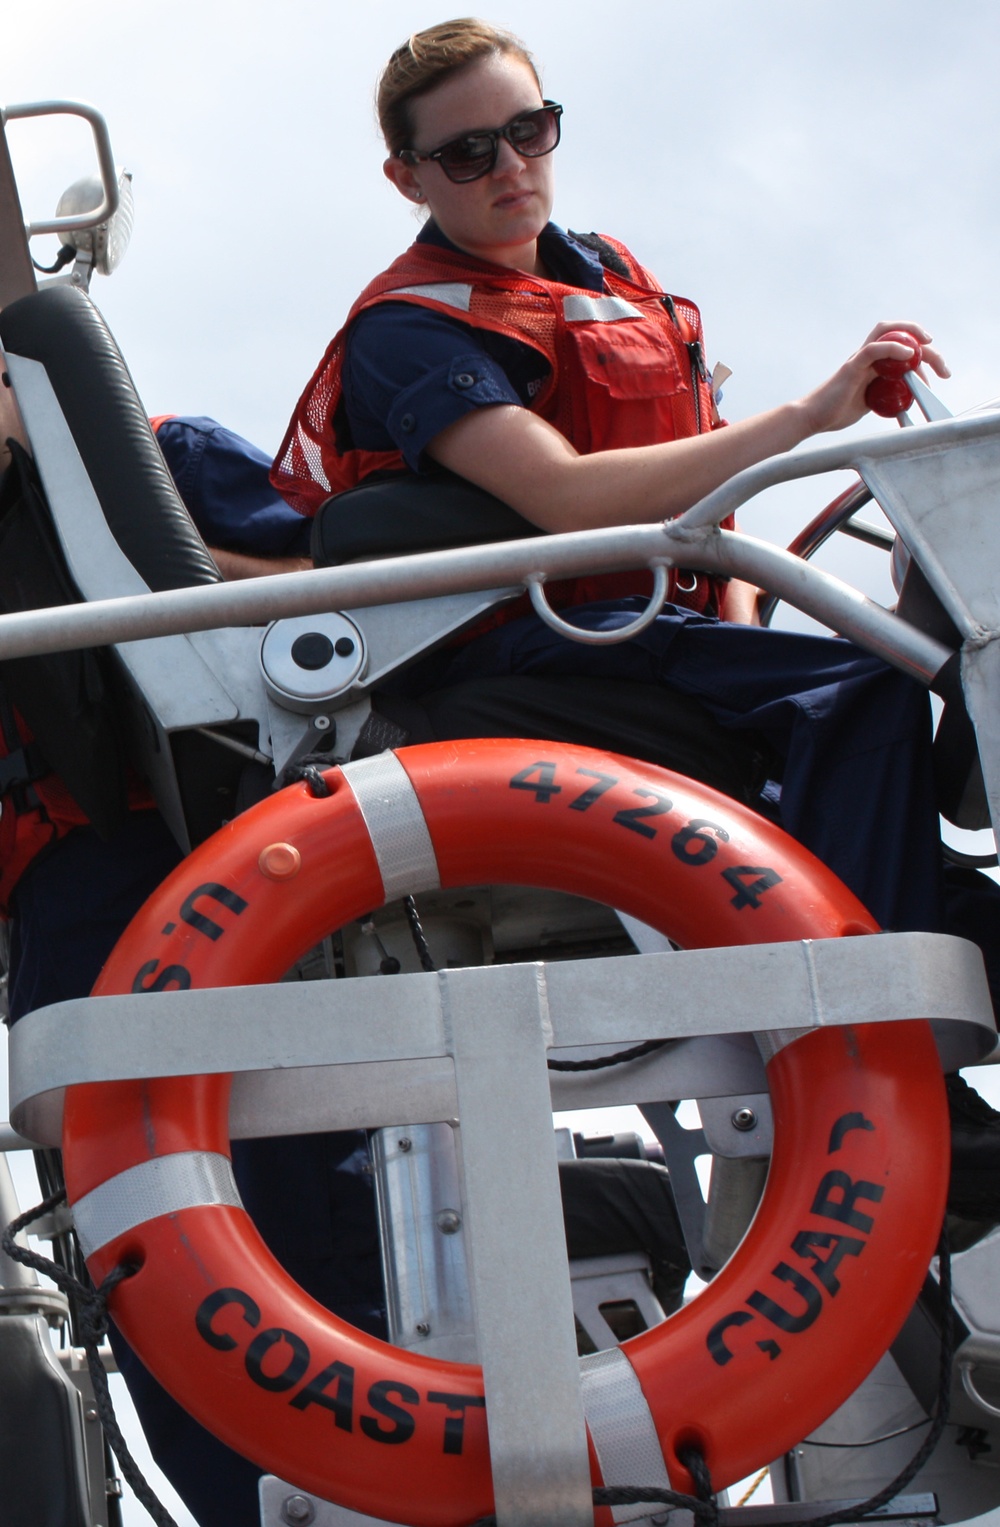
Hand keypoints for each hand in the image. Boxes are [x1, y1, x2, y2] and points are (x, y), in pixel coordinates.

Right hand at [796, 322, 949, 435]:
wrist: (813, 418)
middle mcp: (867, 356)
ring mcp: (859, 359)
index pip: (903, 347)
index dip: (925, 354)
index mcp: (873, 364)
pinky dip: (894, 348)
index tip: (940, 371)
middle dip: (926, 346)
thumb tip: (907, 401)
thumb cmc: (836, 412)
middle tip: (943, 367)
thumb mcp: (872, 403)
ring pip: (887, 331)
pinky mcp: (852, 367)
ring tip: (929, 349)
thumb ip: (887, 395)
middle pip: (900, 334)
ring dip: (913, 336)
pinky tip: (909, 354)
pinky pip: (874, 349)